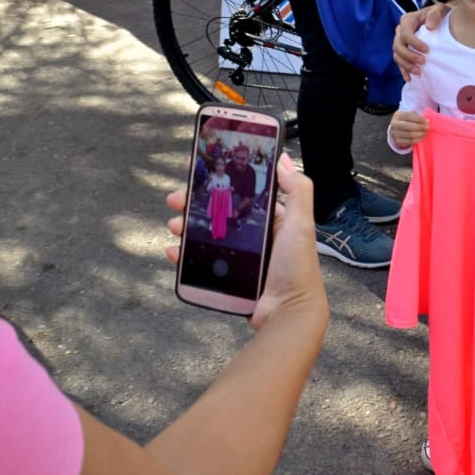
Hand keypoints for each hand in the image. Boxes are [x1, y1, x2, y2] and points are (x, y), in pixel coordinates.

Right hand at [166, 153, 324, 328]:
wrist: (288, 314)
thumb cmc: (298, 268)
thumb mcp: (301, 225)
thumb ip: (298, 191)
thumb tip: (284, 160)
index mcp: (272, 222)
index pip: (241, 195)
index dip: (220, 184)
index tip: (200, 174)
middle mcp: (255, 238)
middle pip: (217, 215)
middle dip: (195, 205)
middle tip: (175, 200)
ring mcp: (240, 259)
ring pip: (206, 237)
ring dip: (187, 228)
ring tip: (174, 225)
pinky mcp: (228, 278)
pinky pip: (202, 263)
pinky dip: (185, 256)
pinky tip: (173, 251)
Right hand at [389, 110, 428, 147]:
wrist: (398, 129)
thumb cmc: (407, 120)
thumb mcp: (410, 115)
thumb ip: (417, 116)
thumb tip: (426, 121)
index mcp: (398, 115)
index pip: (409, 116)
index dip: (419, 119)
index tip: (427, 121)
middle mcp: (395, 124)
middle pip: (408, 126)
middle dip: (420, 127)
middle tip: (428, 127)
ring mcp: (395, 133)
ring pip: (409, 134)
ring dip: (420, 134)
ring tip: (425, 132)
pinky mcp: (398, 141)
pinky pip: (409, 141)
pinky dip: (417, 139)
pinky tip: (422, 137)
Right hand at [393, 5, 447, 78]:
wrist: (440, 19)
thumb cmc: (439, 15)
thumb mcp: (440, 10)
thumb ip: (435, 14)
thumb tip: (429, 27)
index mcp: (407, 20)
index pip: (405, 34)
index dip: (414, 43)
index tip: (427, 50)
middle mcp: (401, 31)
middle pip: (397, 46)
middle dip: (409, 56)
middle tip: (422, 62)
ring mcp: (401, 42)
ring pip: (397, 55)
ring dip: (406, 65)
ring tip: (418, 72)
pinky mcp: (403, 51)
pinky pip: (399, 62)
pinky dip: (403, 70)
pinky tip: (409, 78)